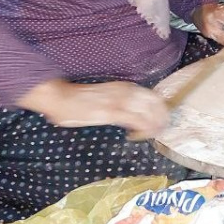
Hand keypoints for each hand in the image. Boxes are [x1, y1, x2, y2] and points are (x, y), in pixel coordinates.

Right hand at [19, 79, 168, 138]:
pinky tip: (134, 136)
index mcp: (127, 87)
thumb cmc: (82, 99)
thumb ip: (122, 101)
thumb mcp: (108, 95)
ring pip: (149, 114)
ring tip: (150, 135)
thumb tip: (136, 113)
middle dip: (162, 119)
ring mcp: (120, 101)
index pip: (154, 97)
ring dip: (153, 126)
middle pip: (156, 105)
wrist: (62, 98)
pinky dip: (141, 130)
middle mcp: (127, 91)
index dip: (162, 110)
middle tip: (160, 131)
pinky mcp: (112, 112)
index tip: (162, 121)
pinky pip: (136, 122)